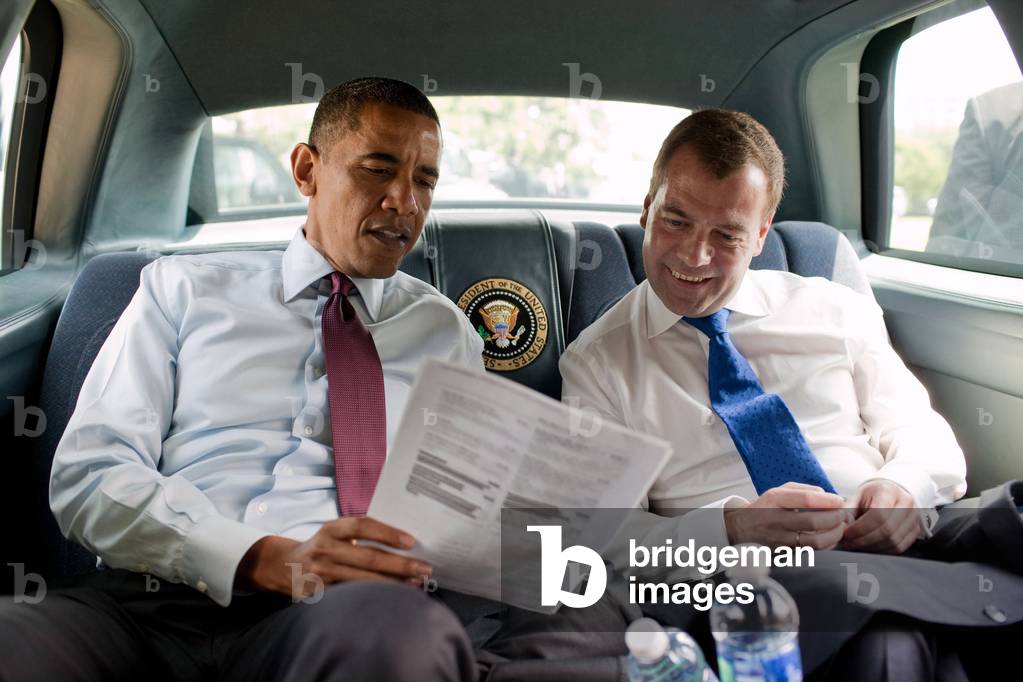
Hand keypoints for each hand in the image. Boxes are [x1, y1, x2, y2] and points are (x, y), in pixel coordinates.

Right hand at [235, 517, 430, 599]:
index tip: (411, 541)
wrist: (280, 566)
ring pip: (362, 581)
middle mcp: (325, 549)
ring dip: (392, 584)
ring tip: (416, 585)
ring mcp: (320, 574)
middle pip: (368, 557)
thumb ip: (359, 534)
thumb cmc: (321, 547)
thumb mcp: (333, 533)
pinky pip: (350, 598)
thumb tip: (403, 542)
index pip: (363, 526)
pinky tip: (391, 601)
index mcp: (331, 529)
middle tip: (425, 568)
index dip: (388, 532)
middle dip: (400, 564)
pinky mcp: (317, 596)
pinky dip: (373, 599)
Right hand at [724, 482, 852, 548]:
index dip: (827, 500)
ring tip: (840, 528)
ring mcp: (779, 540)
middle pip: (812, 522)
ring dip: (834, 535)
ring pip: (814, 542)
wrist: (740, 530)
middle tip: (843, 515)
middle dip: (834, 518)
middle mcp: (775, 521)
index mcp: (774, 501)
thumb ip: (802, 490)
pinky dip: (826, 546)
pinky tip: (831, 539)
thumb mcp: (777, 492)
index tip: (840, 500)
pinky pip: (812, 553)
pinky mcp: (784, 555)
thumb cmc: (765, 508)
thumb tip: (826, 495)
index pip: (805, 500)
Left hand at [841, 479, 918, 553]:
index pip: (878, 514)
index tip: (847, 533)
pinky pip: (900, 547)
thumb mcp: (858, 496)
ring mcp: (914, 517)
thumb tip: (841, 525)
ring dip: (872, 547)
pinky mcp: (915, 530)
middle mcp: (906, 503)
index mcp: (889, 491)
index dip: (860, 528)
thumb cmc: (873, 494)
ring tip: (857, 545)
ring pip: (894, 541)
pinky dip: (883, 550)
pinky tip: (870, 547)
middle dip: (864, 540)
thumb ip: (848, 510)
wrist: (893, 491)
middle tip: (849, 543)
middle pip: (887, 530)